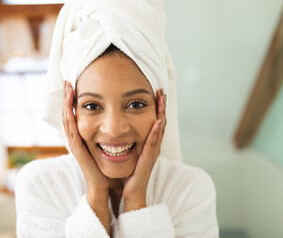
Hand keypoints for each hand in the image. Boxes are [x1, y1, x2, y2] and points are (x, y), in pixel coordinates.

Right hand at [63, 81, 109, 233]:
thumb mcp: (104, 144)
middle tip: (68, 81)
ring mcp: (75, 144)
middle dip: (67, 97)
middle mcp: (76, 138)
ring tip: (67, 89)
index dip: (73, 99)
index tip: (75, 84)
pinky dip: (70, 119)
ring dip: (67, 104)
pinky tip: (70, 108)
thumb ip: (104, 132)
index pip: (75, 113)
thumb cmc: (104, 165)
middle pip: (68, 114)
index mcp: (82, 136)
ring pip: (67, 120)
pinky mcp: (77, 151)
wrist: (102, 184)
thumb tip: (111, 119)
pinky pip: (71, 132)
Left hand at [122, 88, 165, 211]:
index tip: (155, 92)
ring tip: (162, 99)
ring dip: (161, 114)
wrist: (131, 192)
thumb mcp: (129, 153)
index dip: (157, 108)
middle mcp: (153, 146)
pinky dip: (156, 132)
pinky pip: (152, 144)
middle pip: (160, 122)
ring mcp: (152, 153)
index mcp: (148, 144)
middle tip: (161, 90)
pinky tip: (157, 120)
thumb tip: (120, 129)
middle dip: (162, 106)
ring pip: (159, 130)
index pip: (155, 122)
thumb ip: (128, 141)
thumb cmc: (130, 173)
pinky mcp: (148, 160)